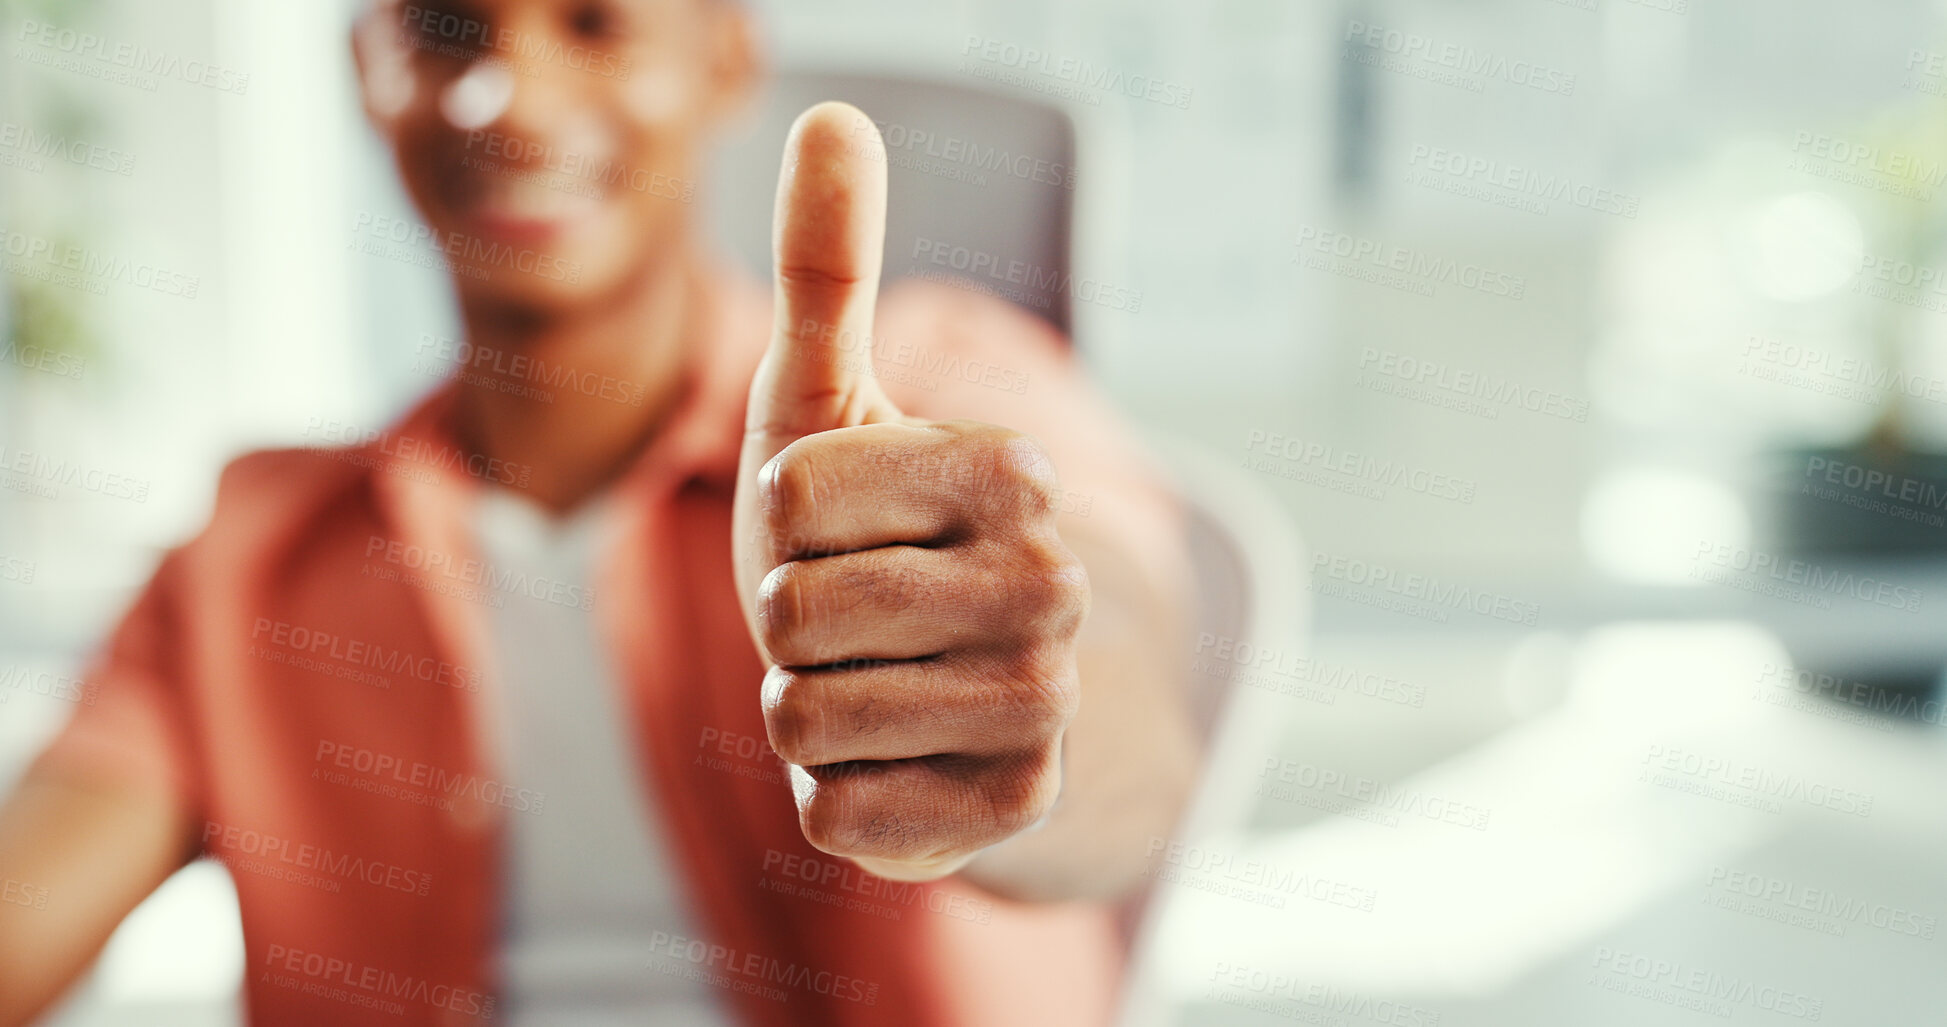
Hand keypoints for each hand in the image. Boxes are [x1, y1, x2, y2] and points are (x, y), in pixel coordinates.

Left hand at [730, 102, 1088, 882]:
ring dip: (804, 706)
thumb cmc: (873, 536)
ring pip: (805, 720)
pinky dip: (832, 793)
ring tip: (869, 683)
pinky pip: (835, 815)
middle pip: (794, 615)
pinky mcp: (1013, 813)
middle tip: (851, 615)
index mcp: (1014, 470)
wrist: (967, 689)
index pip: (794, 497)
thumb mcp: (831, 403)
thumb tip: (833, 111)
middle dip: (786, 621)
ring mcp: (1045, 707)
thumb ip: (830, 267)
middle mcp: (1051, 587)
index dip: (780, 520)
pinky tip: (892, 762)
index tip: (837, 527)